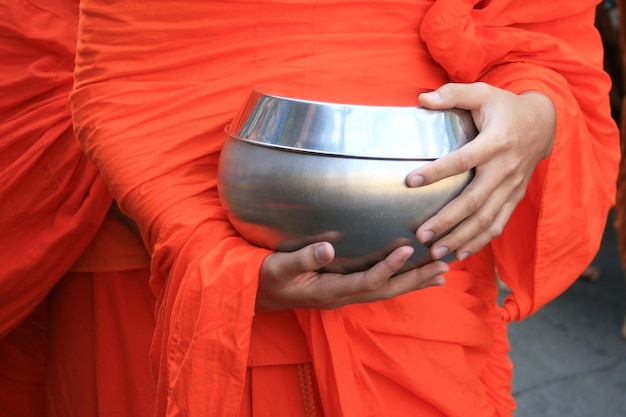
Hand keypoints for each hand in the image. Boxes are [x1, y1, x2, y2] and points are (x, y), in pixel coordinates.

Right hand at [256, 242, 448, 310]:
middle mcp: (342, 297)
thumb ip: (304, 258)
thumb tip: (328, 247)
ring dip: (413, 282)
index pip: (367, 281)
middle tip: (443, 266)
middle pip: (386, 291)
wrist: (258, 294)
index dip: (388, 267)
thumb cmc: (267, 277)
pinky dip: (399, 281)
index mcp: (330, 292)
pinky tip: (412, 275)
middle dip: (415, 279)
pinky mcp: (344, 290)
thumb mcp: (280, 267)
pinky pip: (378, 288)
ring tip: (440, 273)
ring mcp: (344, 296)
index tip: (408, 249)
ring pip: (386, 292)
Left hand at [407, 82, 555, 261]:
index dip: (436, 171)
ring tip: (435, 252)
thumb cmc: (505, 108)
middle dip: (447, 220)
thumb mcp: (482, 93)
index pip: (463, 160)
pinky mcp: (515, 197)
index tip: (410, 182)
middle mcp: (505, 168)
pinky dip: (480, 241)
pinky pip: (498, 224)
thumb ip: (453, 94)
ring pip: (486, 219)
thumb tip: (422, 99)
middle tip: (421, 235)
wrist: (543, 124)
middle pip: (474, 200)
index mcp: (496, 141)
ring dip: (461, 238)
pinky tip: (459, 253)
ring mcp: (512, 186)